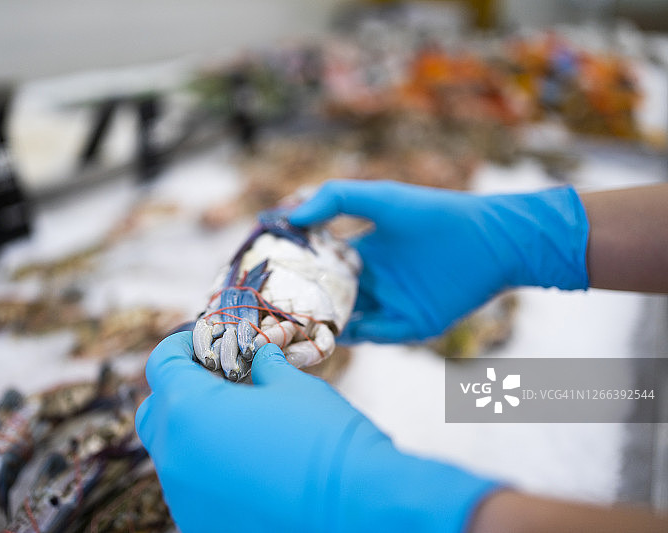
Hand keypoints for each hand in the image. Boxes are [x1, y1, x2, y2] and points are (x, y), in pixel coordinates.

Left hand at [136, 332, 498, 532]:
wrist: (358, 508)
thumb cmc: (325, 438)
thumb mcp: (291, 386)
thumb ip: (263, 366)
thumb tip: (258, 357)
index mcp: (190, 410)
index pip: (161, 364)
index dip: (180, 343)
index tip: (204, 338)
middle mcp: (175, 457)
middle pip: (157, 411)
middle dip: (179, 389)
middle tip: (218, 379)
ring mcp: (185, 498)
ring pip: (173, 453)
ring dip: (195, 430)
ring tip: (239, 423)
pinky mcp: (201, 526)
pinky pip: (192, 488)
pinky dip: (209, 468)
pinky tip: (248, 462)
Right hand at [289, 180, 588, 342]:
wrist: (492, 239)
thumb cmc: (435, 213)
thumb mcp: (380, 198)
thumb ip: (333, 198)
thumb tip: (286, 214)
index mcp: (363, 252)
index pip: (320, 265)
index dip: (293, 268)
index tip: (264, 271)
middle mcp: (374, 281)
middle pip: (329, 297)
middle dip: (301, 303)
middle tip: (267, 308)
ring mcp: (392, 305)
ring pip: (348, 320)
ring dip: (322, 324)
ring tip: (288, 327)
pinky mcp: (412, 326)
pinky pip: (375, 335)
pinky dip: (353, 337)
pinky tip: (329, 335)